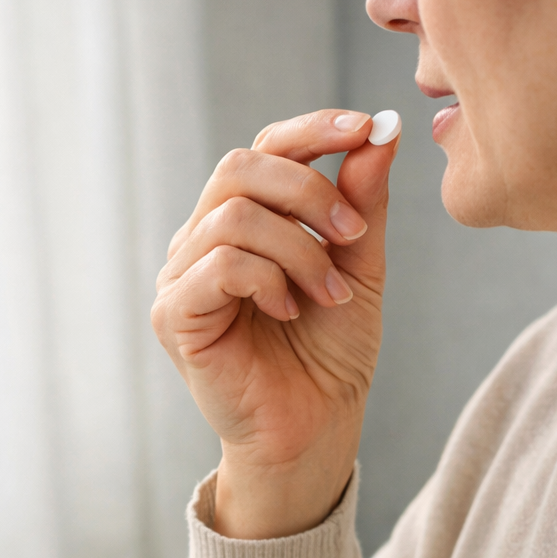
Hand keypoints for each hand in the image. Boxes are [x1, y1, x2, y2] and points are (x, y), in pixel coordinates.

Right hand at [151, 110, 399, 539]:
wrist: (315, 428)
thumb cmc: (330, 355)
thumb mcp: (358, 266)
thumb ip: (362, 202)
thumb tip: (382, 129)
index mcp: (243, 221)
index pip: (264, 149)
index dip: (312, 130)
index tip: (366, 129)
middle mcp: (202, 241)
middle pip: (239, 167)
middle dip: (308, 190)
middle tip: (353, 236)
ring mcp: (181, 278)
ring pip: (232, 217)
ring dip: (297, 249)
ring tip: (328, 294)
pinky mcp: (174, 316)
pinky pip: (218, 264)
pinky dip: (266, 279)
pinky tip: (288, 310)